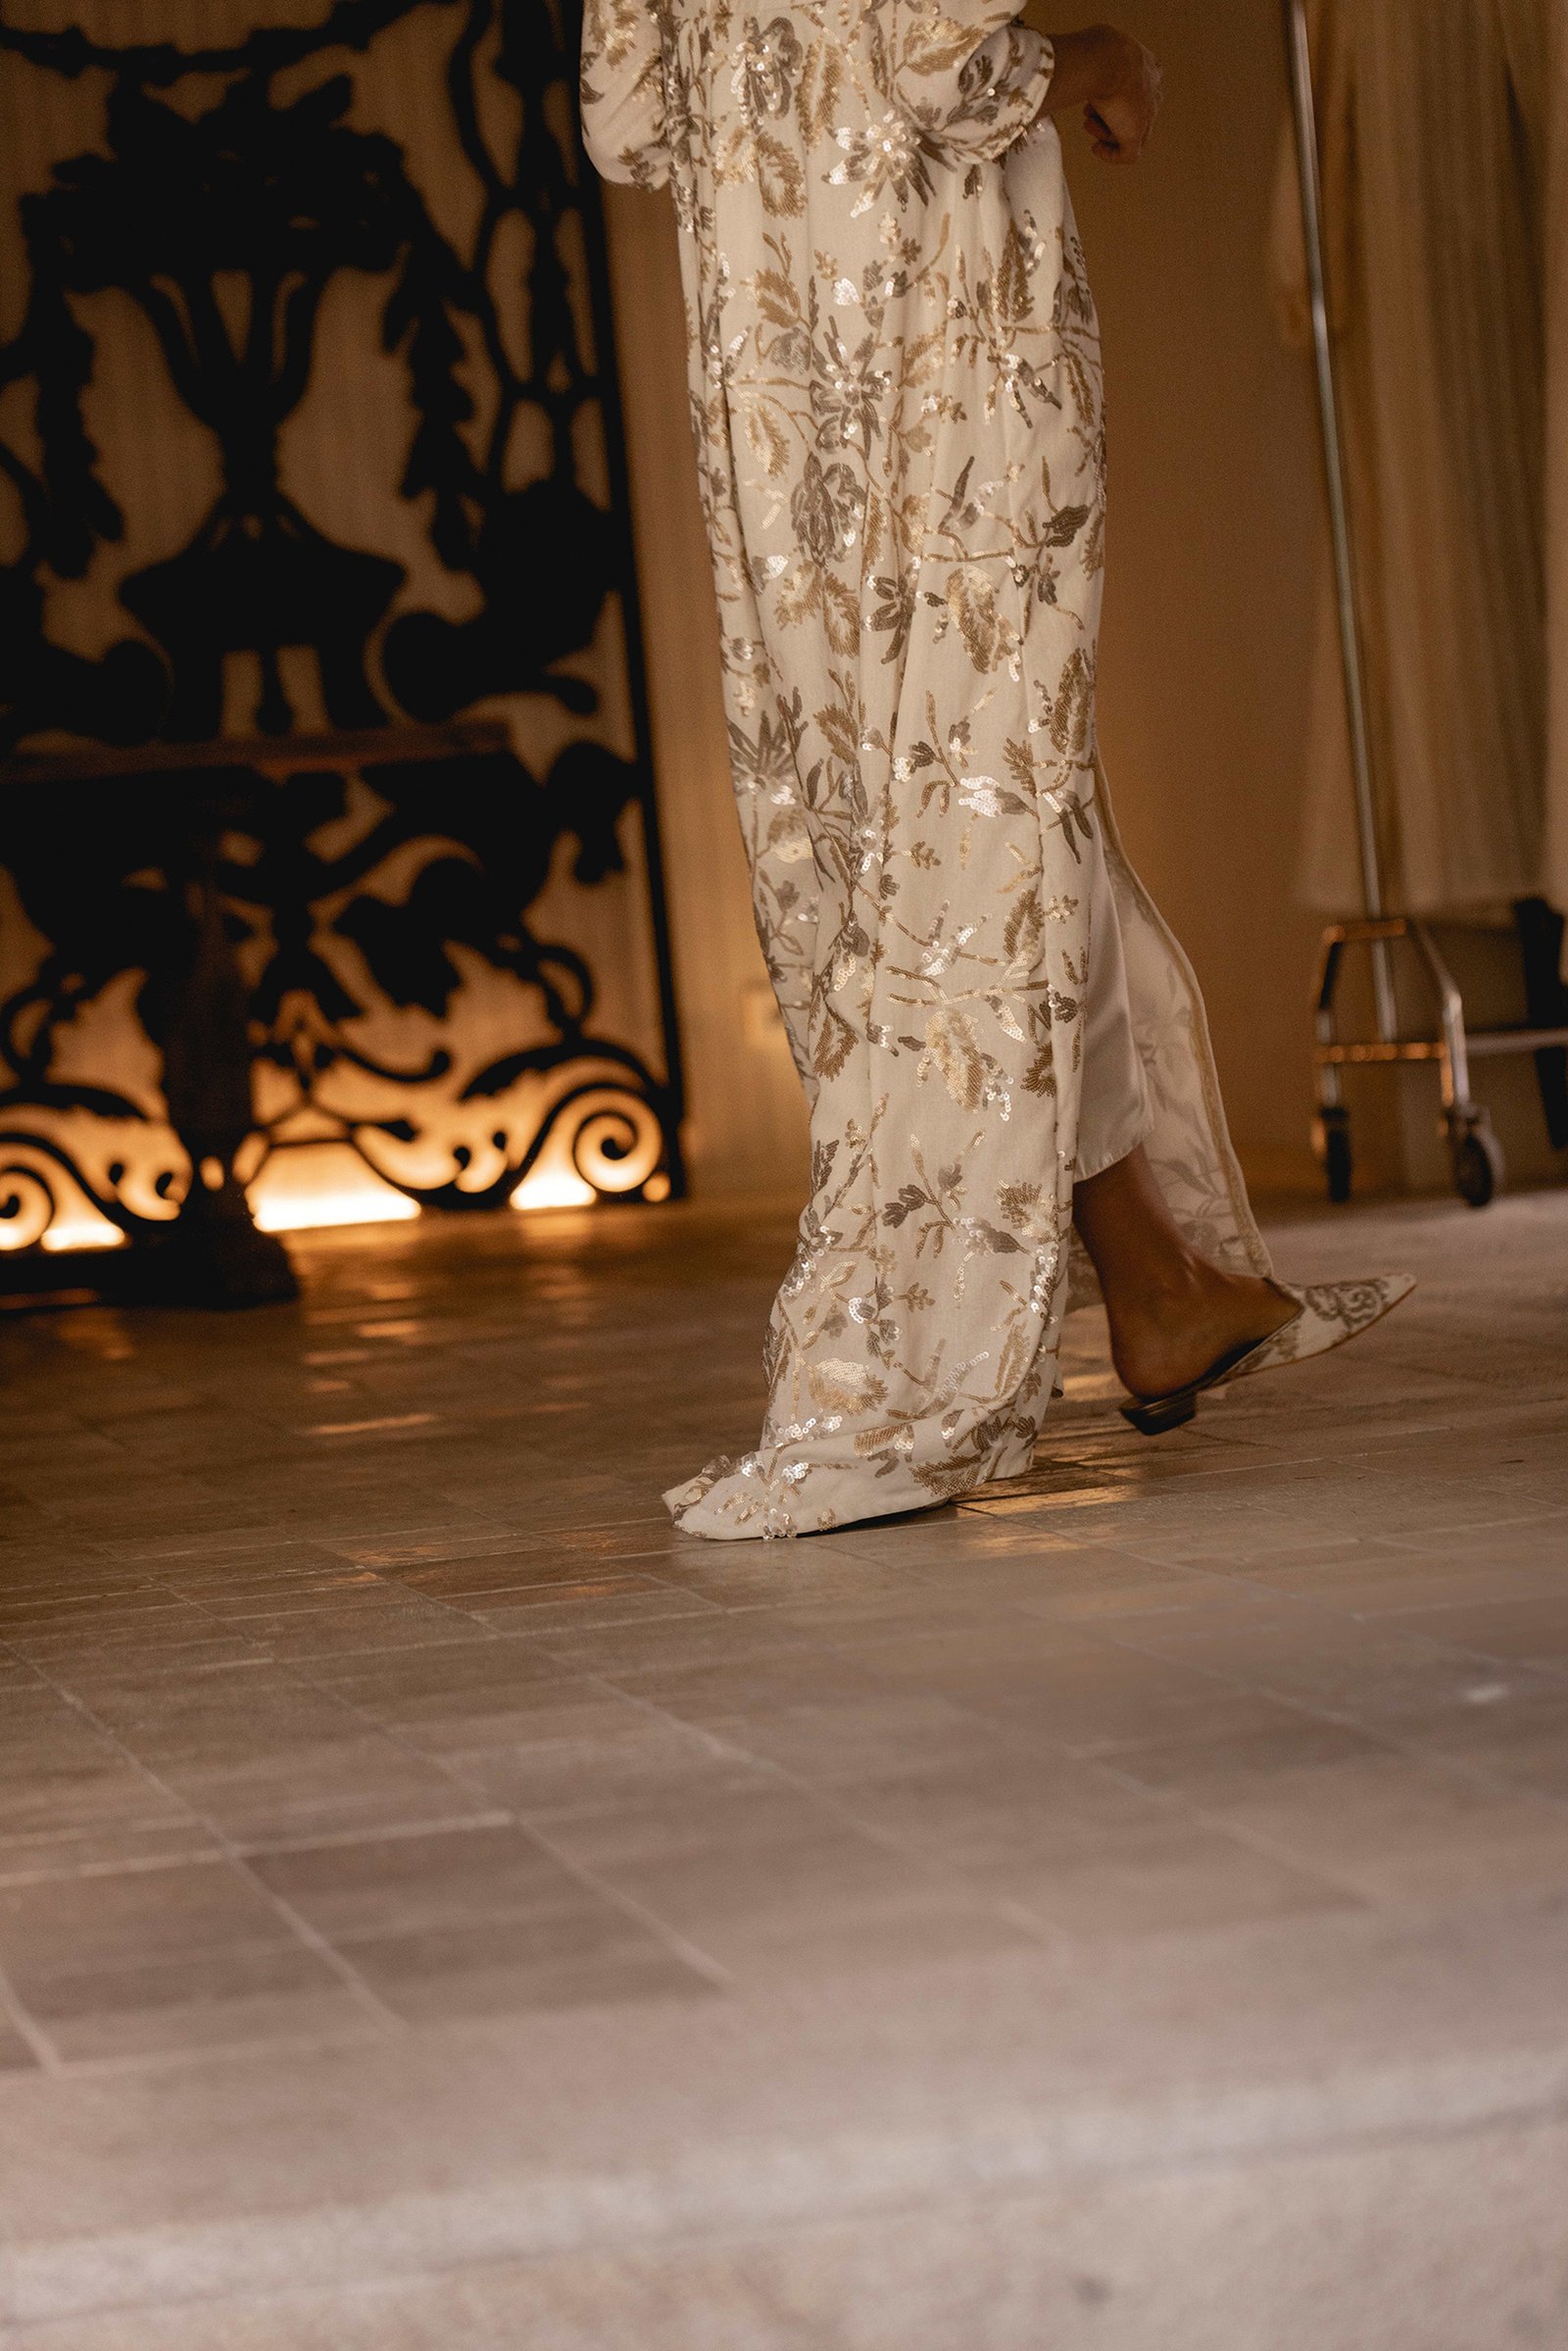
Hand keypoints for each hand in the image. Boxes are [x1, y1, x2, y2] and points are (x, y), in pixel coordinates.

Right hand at [1024, 21, 1162, 164]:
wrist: (1106, 61)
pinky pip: (1127, 154)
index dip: (1117, 97)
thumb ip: (1095, 57)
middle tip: (1090, 114)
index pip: (1139, 88)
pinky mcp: (1136, 133)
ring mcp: (1147, 114)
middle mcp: (1152, 90)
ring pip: (1129, 132)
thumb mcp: (1097, 45)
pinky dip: (1110, 155)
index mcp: (1147, 66)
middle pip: (1133, 113)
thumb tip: (1072, 60)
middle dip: (1109, 116)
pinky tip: (1096, 148)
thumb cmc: (1096, 50)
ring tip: (1089, 123)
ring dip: (1105, 131)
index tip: (1100, 98)